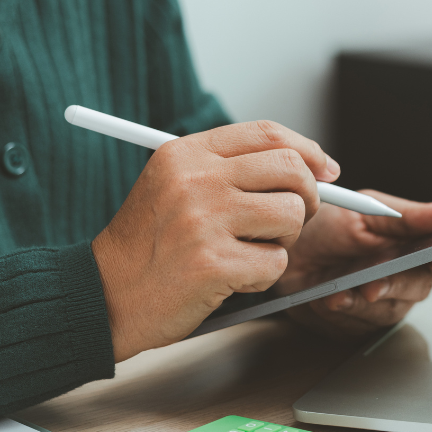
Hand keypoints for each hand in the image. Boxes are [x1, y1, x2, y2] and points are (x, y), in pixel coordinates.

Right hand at [92, 121, 339, 361]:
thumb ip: (232, 170)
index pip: (267, 134)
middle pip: (291, 171)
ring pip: (290, 217)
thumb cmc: (150, 246)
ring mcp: (204, 221)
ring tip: (246, 252)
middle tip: (293, 219)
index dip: (307, 151)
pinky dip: (262, 277)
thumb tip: (314, 167)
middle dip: (307, 197)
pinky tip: (230, 279)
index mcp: (185, 154)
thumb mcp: (174, 187)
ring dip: (281, 242)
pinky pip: (275, 264)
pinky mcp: (213, 264)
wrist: (104, 297)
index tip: (327, 170)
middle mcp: (195, 180)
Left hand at [282, 192, 431, 338]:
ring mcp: (384, 303)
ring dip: (362, 301)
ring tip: (339, 290)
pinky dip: (342, 312)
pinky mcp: (359, 325)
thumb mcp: (369, 211)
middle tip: (374, 282)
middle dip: (396, 284)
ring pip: (390, 311)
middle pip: (421, 287)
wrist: (284, 250)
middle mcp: (405, 276)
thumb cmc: (325, 226)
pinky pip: (360, 326)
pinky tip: (328, 299)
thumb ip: (414, 216)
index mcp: (415, 245)